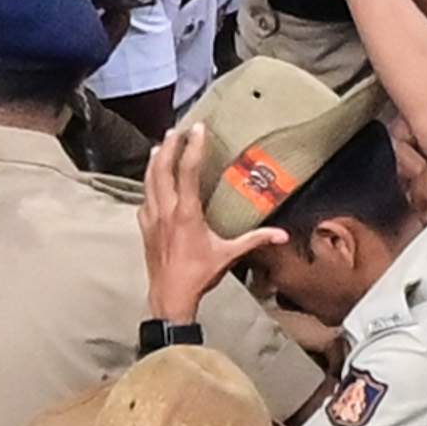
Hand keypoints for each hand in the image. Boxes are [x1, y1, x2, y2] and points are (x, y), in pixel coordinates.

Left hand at [133, 117, 286, 322]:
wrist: (170, 296)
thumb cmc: (199, 274)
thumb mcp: (230, 255)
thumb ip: (256, 240)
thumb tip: (282, 234)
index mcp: (186, 213)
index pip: (187, 172)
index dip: (192, 147)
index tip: (197, 128)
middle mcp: (165, 211)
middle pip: (161, 169)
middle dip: (168, 147)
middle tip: (176, 130)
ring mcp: (151, 218)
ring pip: (148, 181)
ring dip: (155, 161)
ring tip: (161, 145)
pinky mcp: (145, 228)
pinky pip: (144, 199)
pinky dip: (148, 184)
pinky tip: (152, 181)